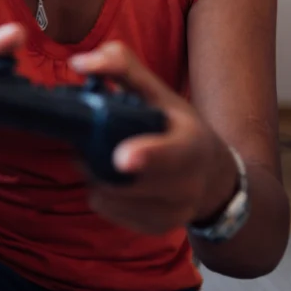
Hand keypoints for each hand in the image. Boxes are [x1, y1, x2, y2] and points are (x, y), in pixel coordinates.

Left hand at [70, 42, 239, 233]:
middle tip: (86, 142)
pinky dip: (100, 193)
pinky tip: (111, 179)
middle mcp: (187, 183)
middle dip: (99, 160)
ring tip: (100, 156)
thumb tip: (80, 62)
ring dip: (94, 175)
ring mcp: (174, 211)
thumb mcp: (157, 91)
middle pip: (130, 182)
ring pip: (110, 196)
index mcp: (191, 144)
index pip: (171, 154)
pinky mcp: (156, 228)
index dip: (147, 156)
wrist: (210, 175)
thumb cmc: (175, 125)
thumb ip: (121, 66)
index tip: (123, 159)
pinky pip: (107, 210)